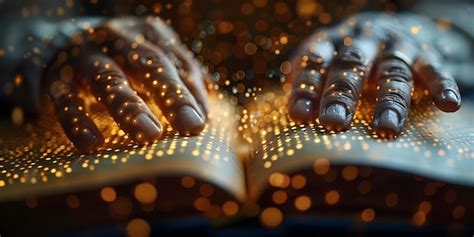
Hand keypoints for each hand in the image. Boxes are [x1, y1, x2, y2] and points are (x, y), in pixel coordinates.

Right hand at [44, 17, 208, 151]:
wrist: (47, 41)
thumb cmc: (112, 56)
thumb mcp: (144, 56)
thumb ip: (176, 72)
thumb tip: (209, 99)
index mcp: (143, 34)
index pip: (176, 62)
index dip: (192, 90)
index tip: (203, 121)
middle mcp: (115, 38)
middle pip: (149, 64)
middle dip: (173, 94)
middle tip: (192, 125)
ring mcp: (84, 55)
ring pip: (108, 79)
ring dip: (130, 107)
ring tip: (149, 135)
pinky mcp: (53, 76)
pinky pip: (64, 100)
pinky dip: (77, 121)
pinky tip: (93, 144)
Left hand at [287, 13, 461, 137]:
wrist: (393, 28)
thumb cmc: (348, 57)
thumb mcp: (324, 61)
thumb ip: (307, 83)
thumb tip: (292, 117)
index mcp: (330, 42)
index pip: (314, 63)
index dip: (305, 88)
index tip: (299, 116)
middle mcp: (361, 40)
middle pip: (350, 65)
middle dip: (341, 95)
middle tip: (333, 123)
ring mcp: (394, 45)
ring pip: (392, 72)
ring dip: (389, 101)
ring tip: (385, 129)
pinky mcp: (425, 52)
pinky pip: (434, 68)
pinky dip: (442, 85)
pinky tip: (448, 104)